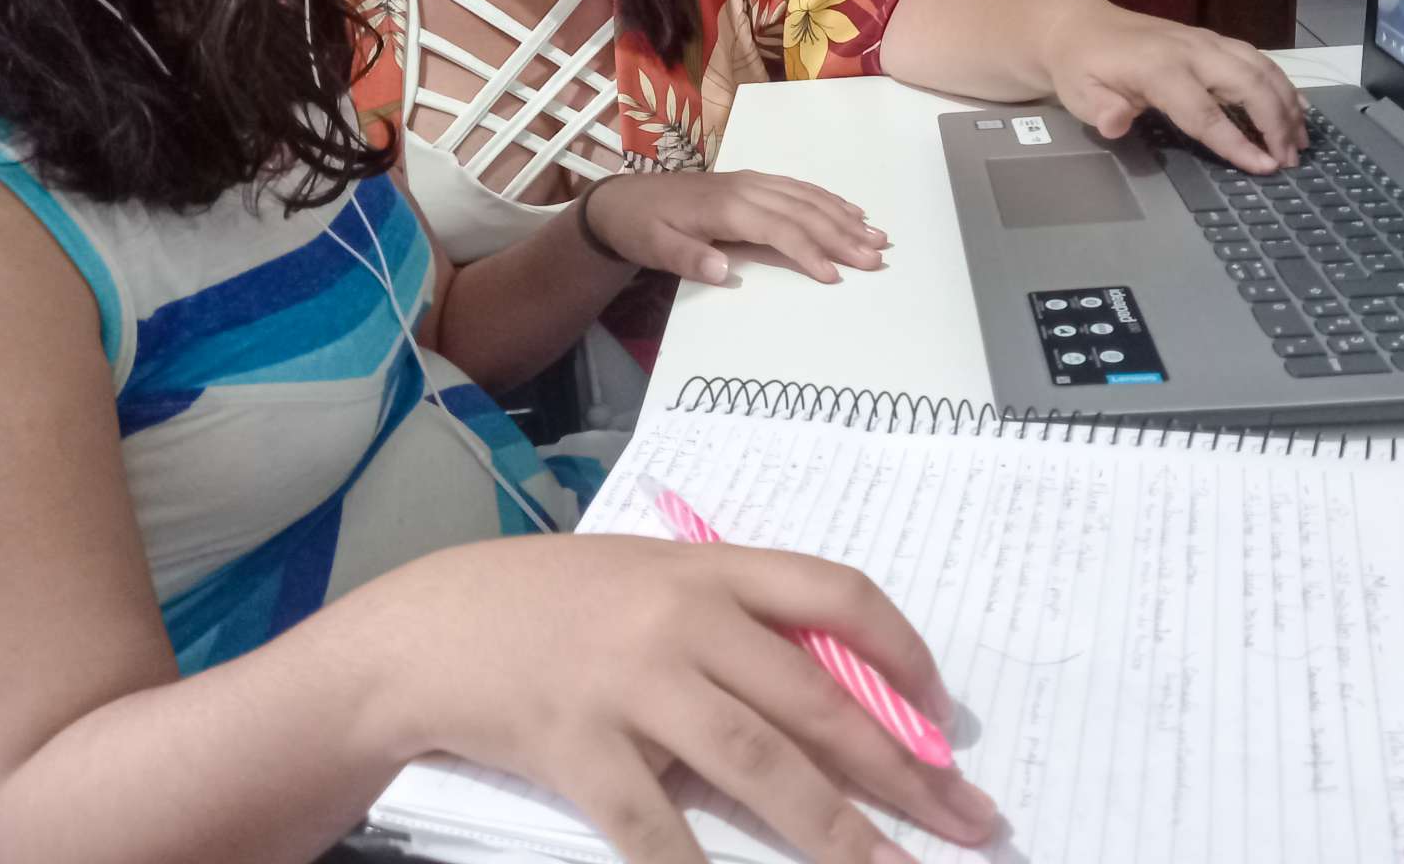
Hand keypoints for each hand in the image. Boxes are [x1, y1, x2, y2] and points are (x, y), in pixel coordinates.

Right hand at [373, 536, 1000, 863]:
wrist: (434, 628)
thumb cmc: (554, 601)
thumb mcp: (651, 580)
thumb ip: (734, 619)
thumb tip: (838, 695)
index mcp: (709, 568)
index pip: (835, 595)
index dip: (902, 654)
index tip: (942, 716)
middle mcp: (682, 618)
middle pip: (816, 701)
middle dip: (902, 770)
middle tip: (970, 820)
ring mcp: (631, 684)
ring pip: (760, 768)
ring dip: (838, 835)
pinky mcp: (579, 748)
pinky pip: (656, 828)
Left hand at [584, 170, 886, 283]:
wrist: (622, 199)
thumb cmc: (640, 227)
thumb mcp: (654, 247)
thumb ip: (688, 259)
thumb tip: (725, 272)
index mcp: (726, 207)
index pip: (779, 230)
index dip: (808, 251)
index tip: (835, 275)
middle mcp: (746, 189)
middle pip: (803, 212)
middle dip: (842, 235)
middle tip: (876, 257)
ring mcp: (751, 182)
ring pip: (807, 198)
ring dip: (844, 217)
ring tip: (878, 236)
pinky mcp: (752, 182)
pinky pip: (798, 188)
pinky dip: (829, 200)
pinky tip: (850, 211)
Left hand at [1043, 0, 1307, 171]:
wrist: (1079, 27)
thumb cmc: (1081, 68)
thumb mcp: (1078, 93)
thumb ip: (1100, 110)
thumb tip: (1116, 123)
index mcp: (1160, 68)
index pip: (1206, 113)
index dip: (1237, 143)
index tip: (1265, 167)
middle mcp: (1191, 51)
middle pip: (1247, 84)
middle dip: (1275, 123)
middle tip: (1291, 161)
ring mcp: (1205, 41)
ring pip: (1260, 68)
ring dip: (1286, 103)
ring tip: (1301, 140)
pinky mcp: (1212, 40)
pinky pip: (1256, 59)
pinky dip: (1281, 83)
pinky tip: (1297, 107)